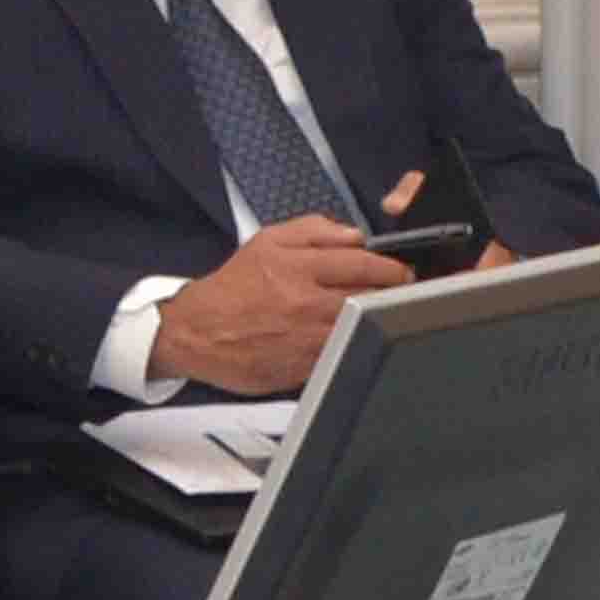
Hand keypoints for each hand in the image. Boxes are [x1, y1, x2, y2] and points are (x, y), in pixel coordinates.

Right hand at [145, 206, 411, 395]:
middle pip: (372, 297)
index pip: (364, 264)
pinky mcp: (306, 368)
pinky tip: (355, 336)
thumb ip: (314, 230)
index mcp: (297, 267)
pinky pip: (345, 352)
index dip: (392, 267)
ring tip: (380, 313)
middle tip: (400, 292)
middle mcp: (306, 303)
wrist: (197, 332)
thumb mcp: (267, 241)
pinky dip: (356, 343)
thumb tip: (356, 234)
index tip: (402, 270)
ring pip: (364, 327)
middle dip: (393, 293)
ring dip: (378, 320)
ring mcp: (308, 339)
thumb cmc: (234, 286)